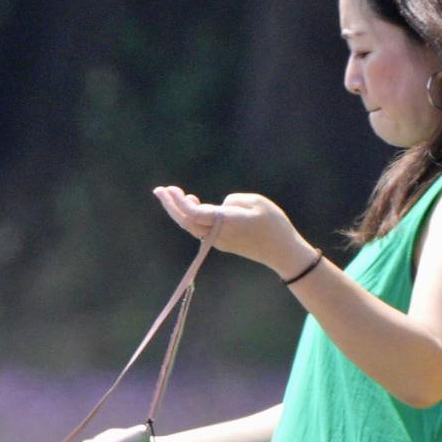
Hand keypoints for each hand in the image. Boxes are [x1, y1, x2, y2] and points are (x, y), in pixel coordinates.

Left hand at [153, 186, 316, 280]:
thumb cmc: (273, 224)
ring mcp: (218, 241)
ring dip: (179, 211)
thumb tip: (219, 208)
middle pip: (187, 222)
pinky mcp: (223, 243)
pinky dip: (192, 217)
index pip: (194, 214)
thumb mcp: (256, 202)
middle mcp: (217, 235)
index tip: (172, 189)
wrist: (282, 252)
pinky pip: (202, 229)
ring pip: (192, 227)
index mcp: (225, 223)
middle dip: (171, 205)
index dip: (180, 202)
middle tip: (159, 190)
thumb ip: (233, 201)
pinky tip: (191, 203)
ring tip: (170, 194)